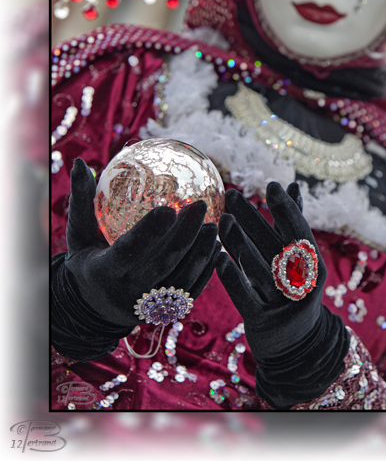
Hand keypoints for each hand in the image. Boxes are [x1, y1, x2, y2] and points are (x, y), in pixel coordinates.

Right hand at [52, 158, 219, 358]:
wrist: (95, 308)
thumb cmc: (88, 258)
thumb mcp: (79, 234)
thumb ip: (81, 201)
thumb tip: (78, 162)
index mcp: (104, 272)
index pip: (128, 251)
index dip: (149, 232)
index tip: (168, 209)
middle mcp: (128, 293)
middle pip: (163, 263)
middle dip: (185, 235)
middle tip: (200, 205)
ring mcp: (150, 306)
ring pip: (182, 280)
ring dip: (201, 253)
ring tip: (215, 226)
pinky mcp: (167, 313)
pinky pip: (191, 291)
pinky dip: (206, 270)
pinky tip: (218, 248)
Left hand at [216, 182, 348, 408]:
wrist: (297, 347)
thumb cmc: (294, 290)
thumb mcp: (300, 259)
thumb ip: (294, 222)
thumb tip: (294, 184)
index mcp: (313, 265)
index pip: (300, 232)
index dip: (286, 208)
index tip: (270, 184)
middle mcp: (301, 284)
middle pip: (275, 246)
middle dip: (253, 218)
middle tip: (231, 194)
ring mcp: (282, 304)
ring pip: (260, 269)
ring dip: (240, 243)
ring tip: (222, 219)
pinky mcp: (263, 322)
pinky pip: (246, 297)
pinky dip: (232, 277)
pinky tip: (217, 258)